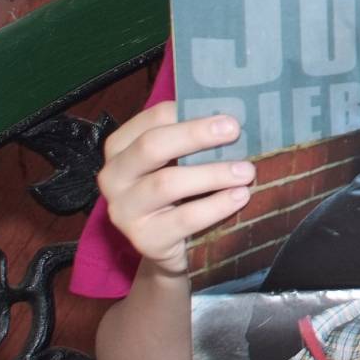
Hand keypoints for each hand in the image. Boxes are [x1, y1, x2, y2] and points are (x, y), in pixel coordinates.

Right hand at [98, 101, 252, 275]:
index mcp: (120, 147)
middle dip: (196, 136)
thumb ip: (194, 140)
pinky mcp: (144, 239)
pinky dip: (216, 205)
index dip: (188, 113)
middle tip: (234, 131)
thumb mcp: (179, 161)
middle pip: (152, 146)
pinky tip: (240, 197)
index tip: (227, 115)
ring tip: (246, 171)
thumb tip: (233, 116)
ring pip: (167, 183)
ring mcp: (124, 210)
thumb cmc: (180, 192)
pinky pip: (184, 219)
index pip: (151, 119)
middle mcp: (113, 176)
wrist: (171, 246)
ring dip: (212, 174)